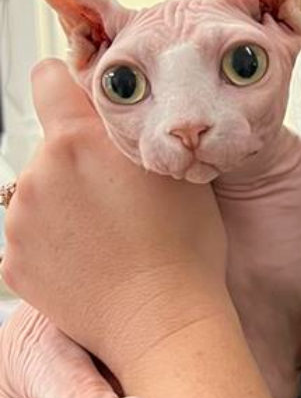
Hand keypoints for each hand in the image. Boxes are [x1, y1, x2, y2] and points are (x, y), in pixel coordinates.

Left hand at [1, 59, 232, 379]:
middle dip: (80, 159)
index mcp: (78, 140)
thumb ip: (138, 131)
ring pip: (40, 191)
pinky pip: (31, 235)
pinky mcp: (12, 262)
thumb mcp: (176, 168)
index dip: (67, 85)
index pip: (48, 78)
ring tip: (111, 232)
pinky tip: (93, 258)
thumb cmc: (185, 243)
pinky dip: (55, 242)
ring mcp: (19, 221)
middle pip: (51, 144)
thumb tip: (122, 108)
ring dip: (66, 202)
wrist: (164, 319)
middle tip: (123, 193)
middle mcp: (39, 174)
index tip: (84, 103)